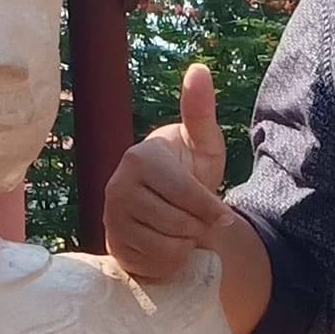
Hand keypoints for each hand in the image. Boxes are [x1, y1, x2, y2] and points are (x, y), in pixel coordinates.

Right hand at [103, 63, 232, 282]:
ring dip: (187, 243)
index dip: (213, 209)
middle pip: (181, 223)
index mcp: (140, 157)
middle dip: (199, 226)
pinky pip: (157, 264)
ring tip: (181, 228)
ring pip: (169, 246)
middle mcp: (118, 185)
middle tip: (195, 218)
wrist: (165, 207)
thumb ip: (201, 111)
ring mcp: (111, 218)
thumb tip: (199, 68)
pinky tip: (169, 244)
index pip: (188, 195)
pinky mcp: (113, 246)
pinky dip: (172, 260)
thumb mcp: (203, 144)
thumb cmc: (189, 172)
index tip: (223, 214)